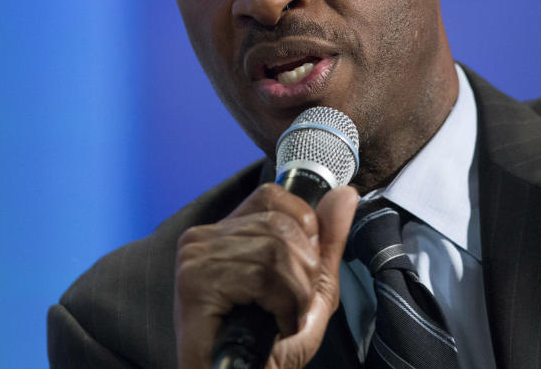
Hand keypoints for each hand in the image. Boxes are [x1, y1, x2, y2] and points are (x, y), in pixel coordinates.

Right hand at [174, 183, 357, 368]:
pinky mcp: (195, 283)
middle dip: (305, 272)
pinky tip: (273, 326)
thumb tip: (345, 194)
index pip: (271, 196)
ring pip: (276, 250)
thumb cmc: (273, 346)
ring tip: (283, 318)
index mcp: (224, 232)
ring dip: (296, 294)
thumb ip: (328, 240)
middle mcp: (202, 239)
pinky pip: (263, 274)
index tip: (301, 271)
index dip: (302, 230)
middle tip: (293, 306)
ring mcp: (195, 259)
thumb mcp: (313, 287)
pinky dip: (283, 306)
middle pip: (280, 225)